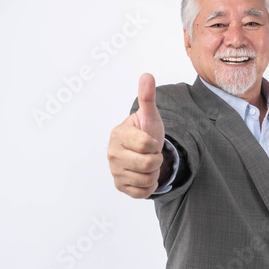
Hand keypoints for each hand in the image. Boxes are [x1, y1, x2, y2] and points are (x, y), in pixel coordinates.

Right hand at [107, 73, 164, 197]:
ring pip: (147, 179)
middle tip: (151, 153)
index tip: (150, 140)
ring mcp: (115, 171)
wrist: (145, 151)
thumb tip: (147, 75)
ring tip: (148, 163)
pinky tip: (144, 174)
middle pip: (148, 163)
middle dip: (156, 159)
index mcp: (118, 134)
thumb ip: (147, 97)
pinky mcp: (120, 186)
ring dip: (154, 172)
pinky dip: (149, 186)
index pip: (147, 144)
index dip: (155, 143)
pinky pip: (142, 192)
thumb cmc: (146, 131)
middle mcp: (112, 154)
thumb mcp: (150, 116)